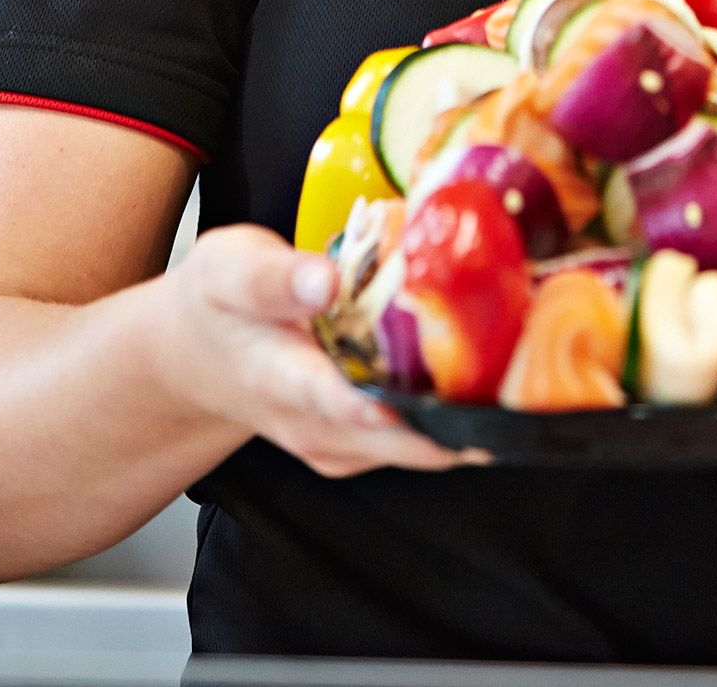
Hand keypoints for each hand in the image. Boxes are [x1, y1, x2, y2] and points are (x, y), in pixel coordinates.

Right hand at [156, 225, 486, 478]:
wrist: (198, 354)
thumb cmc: (221, 303)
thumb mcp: (230, 269)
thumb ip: (275, 277)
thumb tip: (323, 280)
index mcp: (280, 376)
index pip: (336, 401)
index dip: (387, 406)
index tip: (432, 401)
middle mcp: (312, 423)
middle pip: (394, 436)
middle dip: (454, 413)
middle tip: (517, 384)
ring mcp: (336, 442)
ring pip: (411, 446)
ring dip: (461, 417)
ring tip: (518, 380)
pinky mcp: (354, 445)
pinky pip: (411, 442)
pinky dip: (448, 416)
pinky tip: (487, 385)